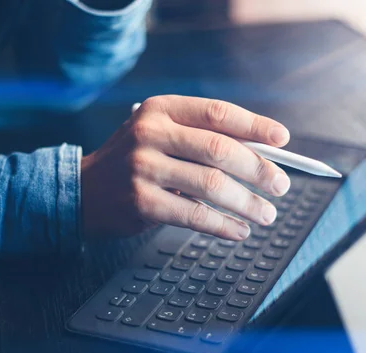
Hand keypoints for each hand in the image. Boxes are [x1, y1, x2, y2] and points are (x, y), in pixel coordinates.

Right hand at [81, 95, 290, 239]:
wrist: (84, 191)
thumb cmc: (133, 161)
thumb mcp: (160, 135)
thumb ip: (200, 138)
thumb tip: (261, 155)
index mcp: (160, 109)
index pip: (217, 112)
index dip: (255, 126)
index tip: (282, 140)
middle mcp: (149, 133)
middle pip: (220, 149)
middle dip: (259, 170)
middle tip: (281, 186)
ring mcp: (143, 168)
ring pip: (212, 185)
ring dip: (247, 203)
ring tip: (266, 214)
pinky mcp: (141, 203)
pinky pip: (195, 215)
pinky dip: (224, 225)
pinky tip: (239, 230)